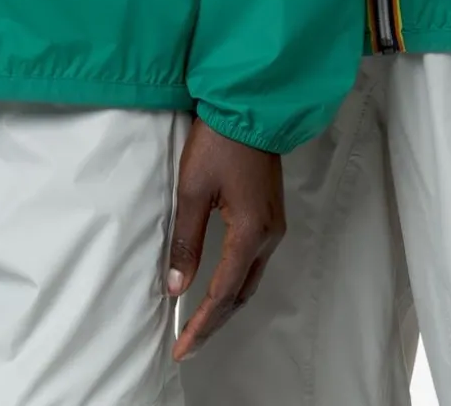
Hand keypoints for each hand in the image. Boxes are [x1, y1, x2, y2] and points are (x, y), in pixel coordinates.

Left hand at [166, 119, 285, 360]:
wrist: (250, 104)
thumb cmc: (219, 141)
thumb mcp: (193, 189)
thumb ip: (186, 240)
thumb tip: (176, 286)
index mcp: (250, 231)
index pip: (223, 292)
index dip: (202, 324)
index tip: (182, 347)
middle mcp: (269, 234)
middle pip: (242, 293)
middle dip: (215, 322)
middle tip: (188, 344)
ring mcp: (274, 224)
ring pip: (251, 279)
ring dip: (226, 304)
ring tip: (200, 323)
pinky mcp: (272, 214)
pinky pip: (255, 261)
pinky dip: (236, 282)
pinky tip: (219, 287)